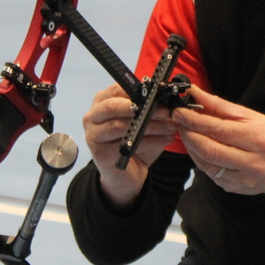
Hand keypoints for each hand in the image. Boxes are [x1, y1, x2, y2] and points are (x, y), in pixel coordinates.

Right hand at [83, 83, 179, 209]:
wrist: (126, 175)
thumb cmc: (135, 143)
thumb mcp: (142, 121)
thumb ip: (148, 108)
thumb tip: (166, 97)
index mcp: (102, 101)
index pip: (117, 89)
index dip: (139, 91)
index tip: (160, 95)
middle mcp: (93, 116)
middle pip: (113, 106)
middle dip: (143, 107)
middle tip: (166, 111)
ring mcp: (93, 135)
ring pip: (121, 126)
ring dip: (150, 125)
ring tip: (171, 127)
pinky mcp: (100, 153)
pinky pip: (127, 144)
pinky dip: (150, 141)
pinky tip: (165, 140)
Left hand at [172, 88, 264, 197]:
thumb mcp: (251, 116)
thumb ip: (221, 106)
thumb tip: (195, 94)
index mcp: (258, 139)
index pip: (218, 130)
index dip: (194, 120)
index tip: (180, 111)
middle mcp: (252, 162)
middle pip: (209, 149)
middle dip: (188, 134)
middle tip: (179, 121)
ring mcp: (243, 179)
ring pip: (206, 164)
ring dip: (191, 146)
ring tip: (187, 132)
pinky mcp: (234, 188)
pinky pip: (209, 173)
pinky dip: (199, 158)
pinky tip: (198, 147)